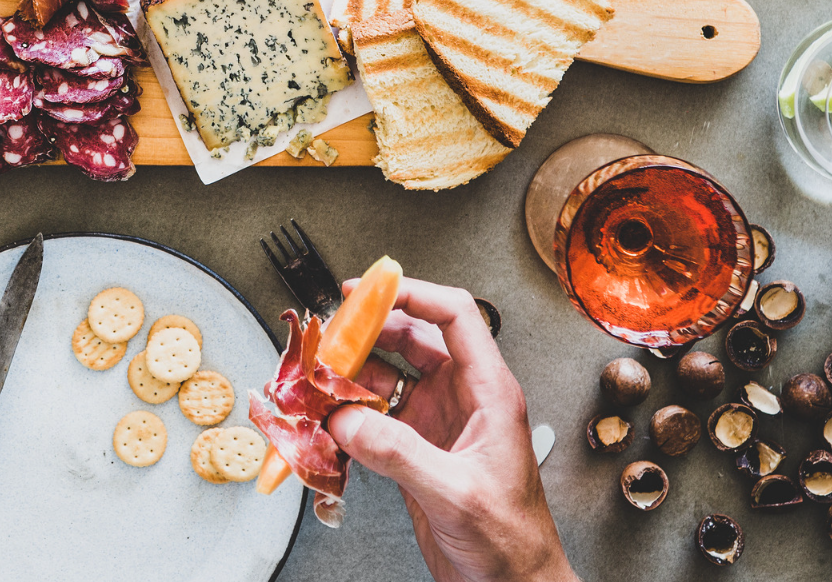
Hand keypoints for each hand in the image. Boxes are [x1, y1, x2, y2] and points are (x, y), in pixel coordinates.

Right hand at [331, 278, 577, 581]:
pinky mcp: (417, 450)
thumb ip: (400, 452)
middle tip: (329, 333)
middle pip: (413, 340)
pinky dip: (349, 413)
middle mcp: (464, 400)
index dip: (413, 294)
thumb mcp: (456, 493)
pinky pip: (376, 416)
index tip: (370, 289)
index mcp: (490, 394)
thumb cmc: (511, 542)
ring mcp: (438, 423)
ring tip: (320, 375)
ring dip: (352, 373)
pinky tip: (329, 418)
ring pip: (389, 377)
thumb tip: (349, 418)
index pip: (455, 317)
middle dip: (369, 331)